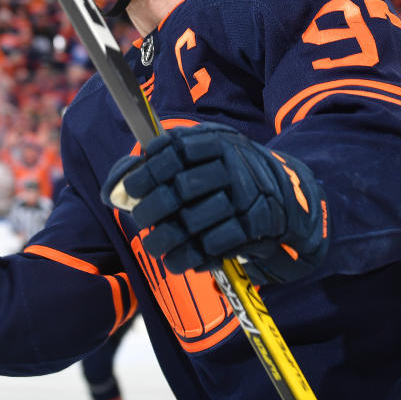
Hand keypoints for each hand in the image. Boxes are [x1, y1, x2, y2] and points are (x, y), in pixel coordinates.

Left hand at [102, 123, 327, 284]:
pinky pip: (215, 245)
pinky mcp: (255, 225)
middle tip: (140, 220)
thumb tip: (115, 189)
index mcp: (216, 140)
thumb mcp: (203, 155)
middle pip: (182, 188)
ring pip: (195, 221)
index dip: (146, 171)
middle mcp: (233, 164)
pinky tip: (180, 259)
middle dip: (153, 209)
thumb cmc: (228, 175)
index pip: (173, 151)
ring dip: (168, 239)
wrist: (285, 196)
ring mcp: (246, 196)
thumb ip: (161, 164)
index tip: (130, 189)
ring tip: (155, 246)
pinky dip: (192, 256)